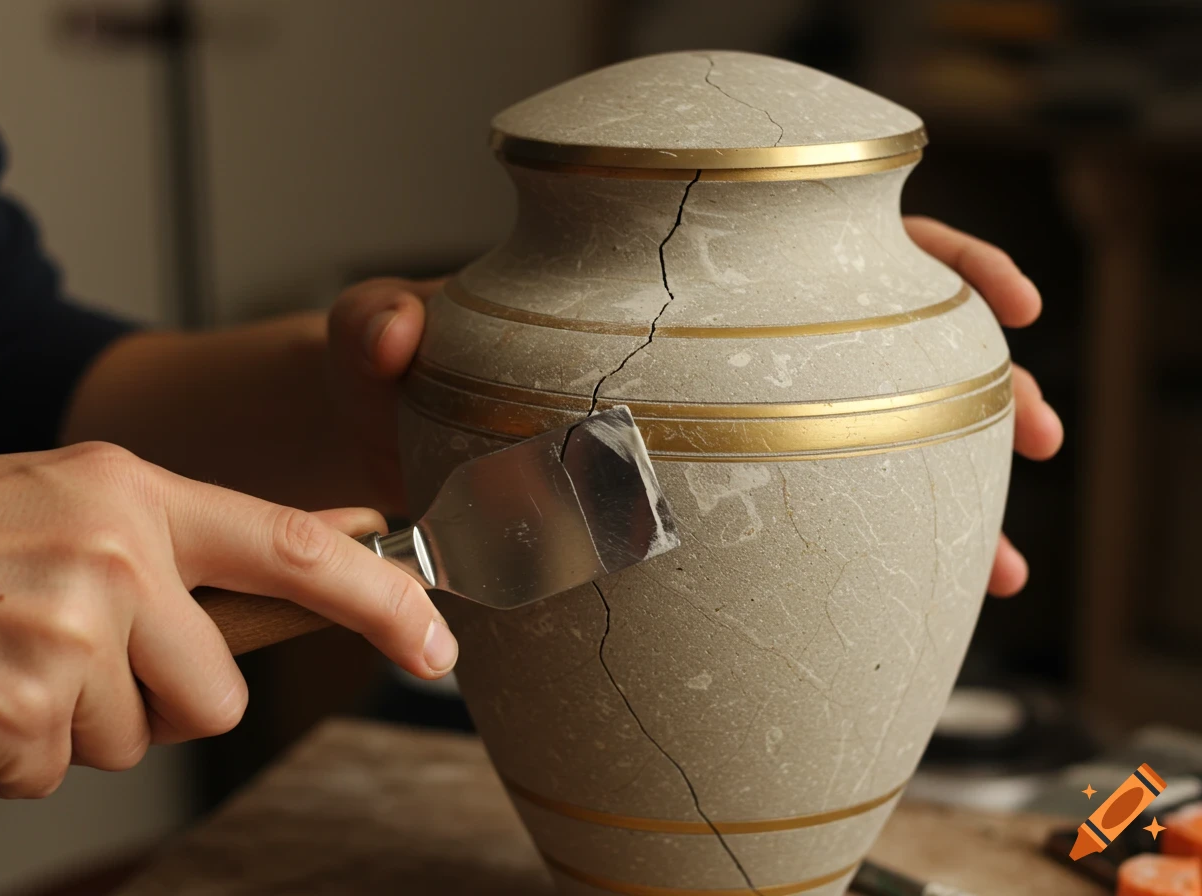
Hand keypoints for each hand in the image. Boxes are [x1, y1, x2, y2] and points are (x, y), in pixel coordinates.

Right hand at [0, 442, 456, 798]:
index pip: (293, 548)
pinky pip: (58, 770)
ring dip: (77, 721)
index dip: (377, 597)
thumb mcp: (75, 500)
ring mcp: (66, 637)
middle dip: (159, 697)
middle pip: (216, 692)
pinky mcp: (18, 716)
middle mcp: (115, 557)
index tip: (434, 640)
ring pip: (138, 737)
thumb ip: (199, 530)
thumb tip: (349, 524)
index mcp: (135, 493)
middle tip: (69, 650)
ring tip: (2, 656)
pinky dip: (14, 751)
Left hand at [330, 228, 1063, 599]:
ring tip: (1003, 563)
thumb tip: (393, 326)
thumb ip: (382, 322)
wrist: (395, 451)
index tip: (1002, 298)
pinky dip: (857, 572)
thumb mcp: (387, 339)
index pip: (817, 243)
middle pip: (873, 350)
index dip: (925, 259)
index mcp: (670, 284)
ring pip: (858, 455)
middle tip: (1040, 429)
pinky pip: (795, 536)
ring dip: (942, 502)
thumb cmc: (406, 373)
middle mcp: (709, 356)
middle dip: (973, 387)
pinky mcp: (696, 514)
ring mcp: (712, 437)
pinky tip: (905, 616)